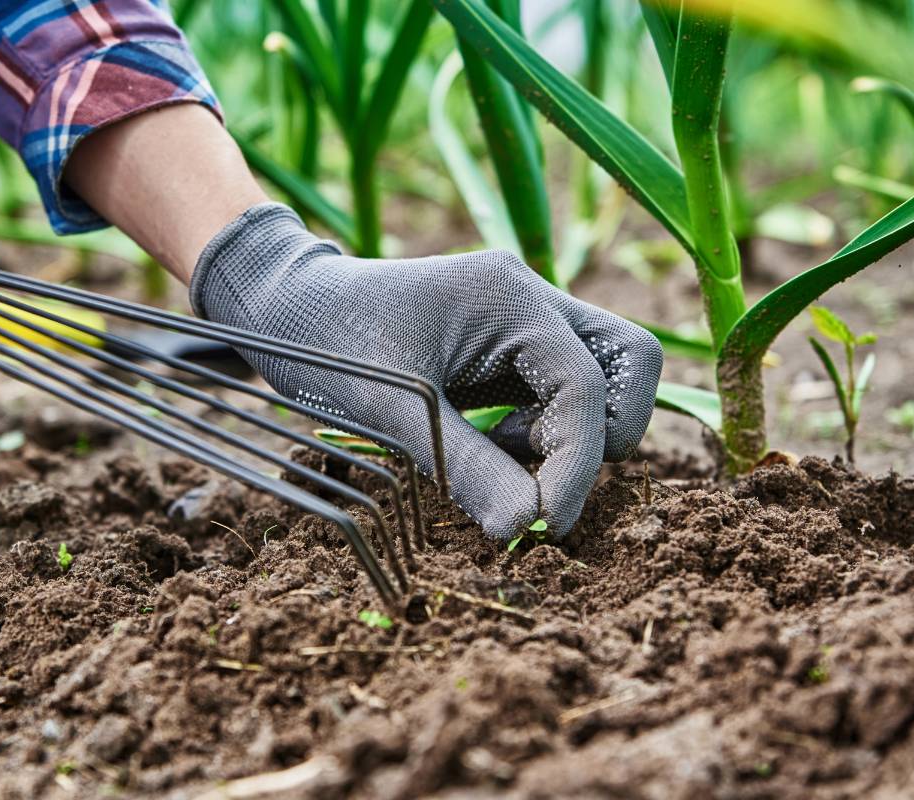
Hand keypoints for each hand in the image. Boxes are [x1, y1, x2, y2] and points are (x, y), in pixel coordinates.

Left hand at [190, 204, 662, 537]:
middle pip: (630, 360)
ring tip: (505, 461)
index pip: (585, 388)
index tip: (544, 525)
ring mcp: (521, 318)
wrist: (282, 306)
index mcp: (508, 298)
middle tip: (546, 480)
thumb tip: (527, 528)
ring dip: (575, 432)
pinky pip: (560, 388)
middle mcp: (528, 298)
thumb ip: (466, 467)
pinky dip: (546, 428)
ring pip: (603, 374)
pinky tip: (492, 448)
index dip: (576, 465)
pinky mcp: (506, 344)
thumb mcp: (394, 410)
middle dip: (607, 431)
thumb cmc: (327, 343)